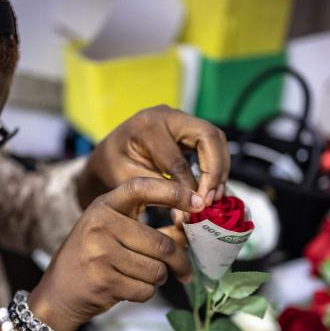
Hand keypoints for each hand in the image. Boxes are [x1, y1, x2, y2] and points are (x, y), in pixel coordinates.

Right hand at [30, 178, 204, 330]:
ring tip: (143, 276)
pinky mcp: (103, 281)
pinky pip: (145, 290)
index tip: (199, 202)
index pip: (142, 188)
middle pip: (162, 244)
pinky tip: (128, 288)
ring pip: (157, 270)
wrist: (57, 293)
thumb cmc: (93, 258)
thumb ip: (149, 229)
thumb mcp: (113, 232)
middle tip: (185, 271)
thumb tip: (189, 232)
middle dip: (179, 262)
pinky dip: (145, 293)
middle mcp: (100, 224)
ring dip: (159, 279)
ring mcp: (100, 253)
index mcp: (104, 205)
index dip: (174, 192)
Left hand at [78, 105, 229, 208]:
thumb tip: (188, 214)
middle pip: (208, 136)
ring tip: (215, 196)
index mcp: (147, 128)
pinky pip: (212, 142)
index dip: (190, 186)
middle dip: (215, 171)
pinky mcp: (188, 126)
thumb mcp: (128, 181)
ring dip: (220, 168)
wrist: (109, 152)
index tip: (197, 208)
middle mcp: (167, 116)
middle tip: (212, 199)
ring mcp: (180, 118)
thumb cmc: (114, 166)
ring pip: (216, 137)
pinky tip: (212, 187)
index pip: (178, 160)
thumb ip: (158, 194)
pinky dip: (217, 164)